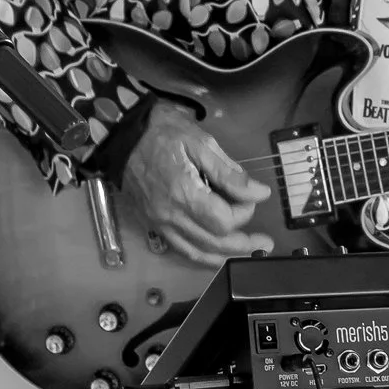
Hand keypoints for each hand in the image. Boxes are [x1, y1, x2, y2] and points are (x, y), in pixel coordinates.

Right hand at [113, 102, 275, 267]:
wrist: (123, 135)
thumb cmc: (163, 133)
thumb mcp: (201, 142)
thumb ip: (229, 172)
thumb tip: (258, 194)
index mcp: (184, 193)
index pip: (224, 220)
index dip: (244, 213)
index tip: (251, 196)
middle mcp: (171, 215)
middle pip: (214, 242)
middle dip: (244, 243)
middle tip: (265, 242)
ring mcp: (160, 223)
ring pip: (199, 252)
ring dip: (227, 256)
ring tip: (250, 253)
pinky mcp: (154, 224)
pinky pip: (182, 249)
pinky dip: (203, 256)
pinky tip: (219, 255)